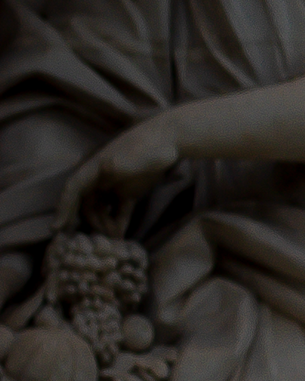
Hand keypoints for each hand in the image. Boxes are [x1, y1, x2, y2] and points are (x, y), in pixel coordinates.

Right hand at [55, 118, 179, 231]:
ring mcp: (114, 184)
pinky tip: (121, 234)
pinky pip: (118, 209)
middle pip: (86, 204)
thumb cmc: (148, 147)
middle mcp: (99, 177)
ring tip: (114, 239)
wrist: (170, 140)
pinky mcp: (129, 190)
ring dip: (104, 224)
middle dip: (89, 222)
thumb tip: (104, 171)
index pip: (72, 190)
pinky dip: (118, 221)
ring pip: (101, 209)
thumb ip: (116, 166)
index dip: (63, 209)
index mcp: (94, 168)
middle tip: (98, 240)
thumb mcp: (130, 156)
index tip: (57, 228)